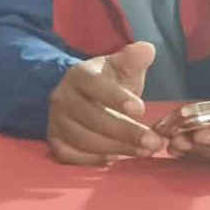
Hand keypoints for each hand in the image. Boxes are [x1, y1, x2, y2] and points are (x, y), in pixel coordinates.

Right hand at [47, 41, 165, 165]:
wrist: (84, 98)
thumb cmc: (109, 84)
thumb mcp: (122, 68)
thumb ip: (134, 59)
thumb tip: (147, 49)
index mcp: (79, 75)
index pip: (94, 85)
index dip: (116, 98)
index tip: (141, 110)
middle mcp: (62, 97)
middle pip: (92, 118)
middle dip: (126, 132)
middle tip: (154, 143)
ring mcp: (56, 120)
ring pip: (83, 139)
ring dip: (116, 148)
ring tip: (144, 152)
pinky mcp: (54, 140)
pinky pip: (69, 155)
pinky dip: (91, 160)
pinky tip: (114, 159)